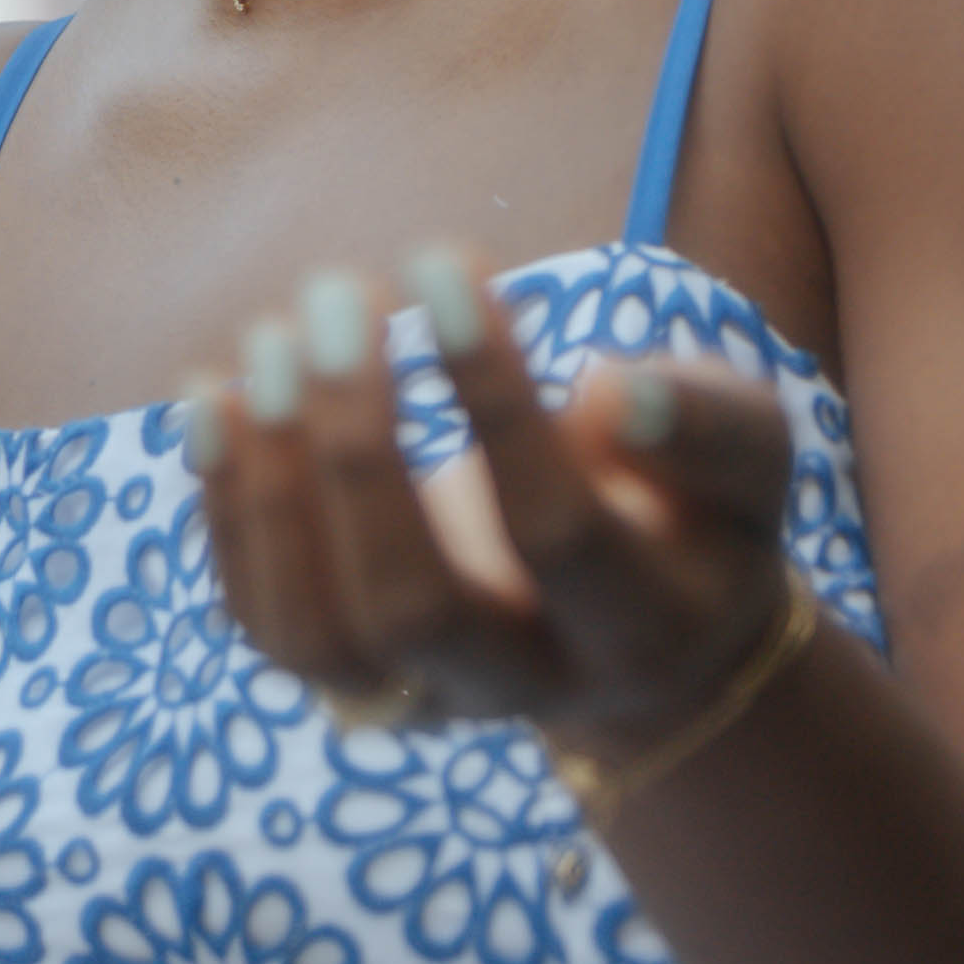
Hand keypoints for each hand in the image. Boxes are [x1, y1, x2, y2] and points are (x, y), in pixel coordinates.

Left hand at [188, 247, 812, 756]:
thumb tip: (608, 392)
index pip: (554, 529)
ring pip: (318, 638)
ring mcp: (426, 700)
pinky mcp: (352, 682)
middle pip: (410, 609)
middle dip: (356, 448)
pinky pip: (265, 622)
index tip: (443, 263)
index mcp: (638, 627)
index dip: (493, 397)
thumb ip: (705, 426)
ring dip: (271, 483)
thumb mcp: (750, 455)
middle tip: (339, 294)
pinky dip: (224, 510)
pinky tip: (213, 393)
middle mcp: (524, 688)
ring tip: (271, 339)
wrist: (648, 640)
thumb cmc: (697, 509)